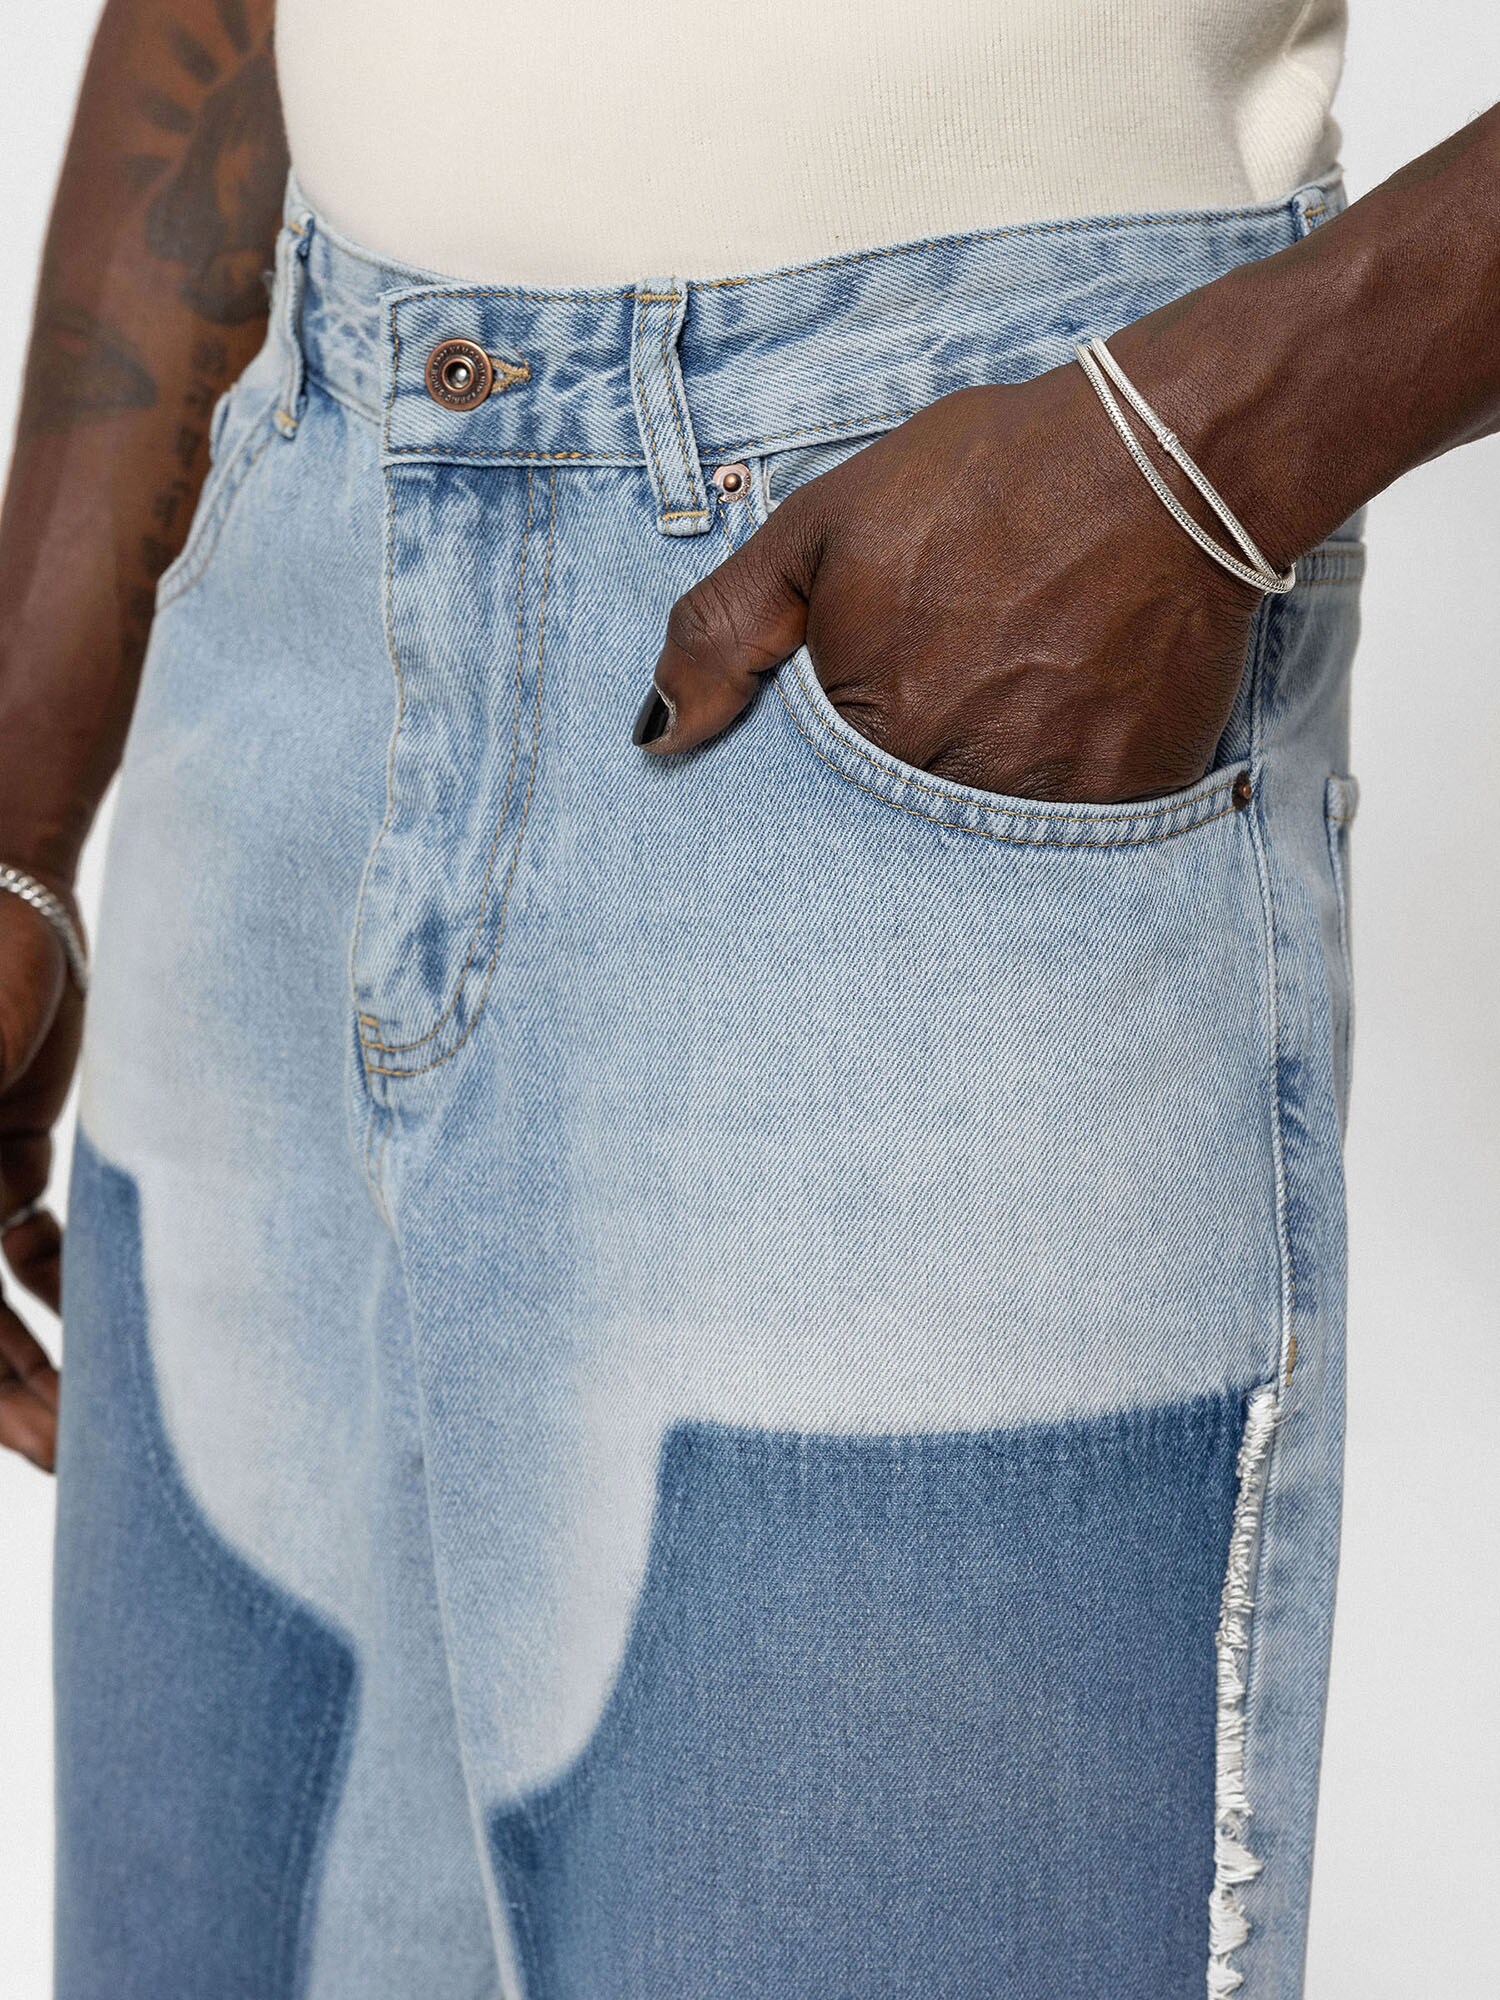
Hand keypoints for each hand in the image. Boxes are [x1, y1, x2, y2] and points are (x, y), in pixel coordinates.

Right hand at [0, 888, 82, 1470]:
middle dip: (8, 1396)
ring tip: (89, 1421)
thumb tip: (9, 1267)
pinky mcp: (2, 1149)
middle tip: (70, 1460)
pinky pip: (22, 1243)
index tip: (33, 1441)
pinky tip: (96, 1319)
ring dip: (36, 1357)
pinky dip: (57, 1282)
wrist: (11, 887)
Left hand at [636, 360, 1265, 802]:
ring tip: (1019, 683)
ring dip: (989, 775)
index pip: (819, 800)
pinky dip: (1066, 773)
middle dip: (917, 764)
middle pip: (903, 820)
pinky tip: (1075, 699)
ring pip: (987, 827)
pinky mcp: (1130, 794)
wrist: (1166, 458)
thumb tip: (656, 737)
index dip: (845, 751)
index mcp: (867, 723)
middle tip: (964, 676)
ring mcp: (1047, 797)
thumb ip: (723, 633)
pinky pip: (1077, 821)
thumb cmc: (986, 478)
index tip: (884, 698)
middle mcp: (954, 778)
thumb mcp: (820, 527)